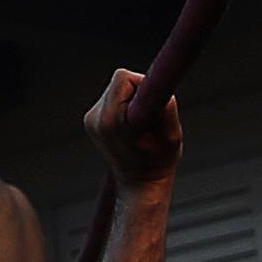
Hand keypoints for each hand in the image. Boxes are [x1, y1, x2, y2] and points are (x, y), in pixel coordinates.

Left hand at [87, 69, 183, 191]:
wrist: (140, 182)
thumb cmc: (159, 160)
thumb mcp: (172, 134)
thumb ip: (167, 107)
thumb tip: (160, 85)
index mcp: (116, 121)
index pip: (124, 79)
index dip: (144, 83)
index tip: (152, 95)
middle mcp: (98, 119)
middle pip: (120, 80)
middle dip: (139, 90)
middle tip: (152, 112)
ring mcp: (91, 120)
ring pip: (115, 88)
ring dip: (131, 98)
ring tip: (141, 122)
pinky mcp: (89, 120)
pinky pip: (110, 98)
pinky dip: (122, 104)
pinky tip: (130, 125)